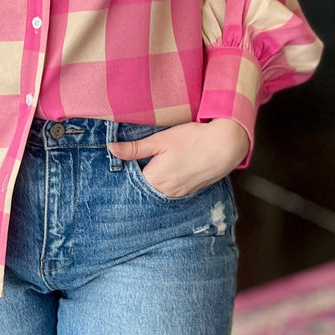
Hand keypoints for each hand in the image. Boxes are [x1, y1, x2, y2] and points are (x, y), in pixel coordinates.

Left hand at [107, 120, 249, 197]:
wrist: (223, 147)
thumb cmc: (191, 139)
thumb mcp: (160, 140)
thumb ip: (134, 148)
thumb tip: (111, 150)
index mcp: (154, 180)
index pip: (130, 179)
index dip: (126, 168)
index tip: (125, 157)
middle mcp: (165, 192)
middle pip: (144, 186)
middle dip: (140, 173)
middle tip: (140, 157)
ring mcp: (178, 194)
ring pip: (157, 188)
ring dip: (154, 178)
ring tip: (157, 161)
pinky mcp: (189, 192)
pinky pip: (171, 190)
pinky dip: (167, 181)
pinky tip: (171, 167)